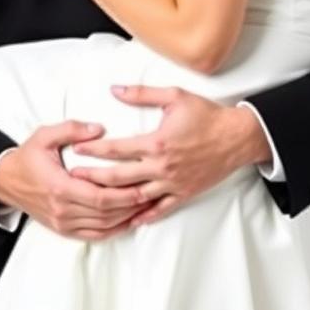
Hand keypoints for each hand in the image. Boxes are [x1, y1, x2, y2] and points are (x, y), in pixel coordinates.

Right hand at [0, 119, 149, 240]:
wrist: (6, 182)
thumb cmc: (28, 157)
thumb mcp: (45, 135)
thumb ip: (72, 129)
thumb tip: (99, 129)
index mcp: (59, 186)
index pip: (99, 196)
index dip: (124, 194)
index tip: (144, 184)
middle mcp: (62, 209)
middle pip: (106, 213)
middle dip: (132, 206)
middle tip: (153, 194)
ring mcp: (62, 222)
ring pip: (103, 226)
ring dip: (127, 218)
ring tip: (147, 206)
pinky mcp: (63, 229)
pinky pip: (94, 235)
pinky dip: (113, 230)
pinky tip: (129, 221)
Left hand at [67, 86, 270, 226]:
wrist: (237, 137)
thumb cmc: (206, 115)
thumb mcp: (174, 96)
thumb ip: (142, 94)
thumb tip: (114, 90)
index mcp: (157, 143)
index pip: (118, 149)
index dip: (94, 150)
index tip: (77, 150)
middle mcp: (162, 167)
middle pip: (120, 177)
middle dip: (94, 178)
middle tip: (73, 179)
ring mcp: (173, 183)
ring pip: (136, 197)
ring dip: (113, 199)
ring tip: (93, 201)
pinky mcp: (184, 193)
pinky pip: (160, 209)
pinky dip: (143, 216)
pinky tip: (129, 220)